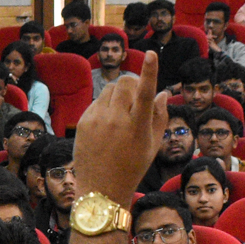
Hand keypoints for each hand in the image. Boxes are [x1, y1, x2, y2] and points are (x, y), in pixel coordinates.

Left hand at [71, 47, 167, 203]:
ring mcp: (97, 120)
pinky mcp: (83, 122)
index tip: (152, 54)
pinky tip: (107, 125)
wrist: (101, 189)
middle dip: (133, 83)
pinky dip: (105, 106)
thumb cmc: (133, 167)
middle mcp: (116, 120)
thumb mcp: (153, 145)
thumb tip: (161, 92)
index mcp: (138, 127)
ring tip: (122, 114)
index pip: (145, 93)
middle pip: (125, 82)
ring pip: (110, 88)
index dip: (150, 72)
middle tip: (136, 97)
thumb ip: (160, 117)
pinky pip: (97, 101)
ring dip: (118, 94)